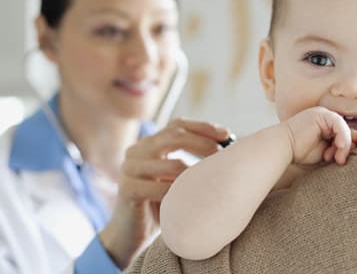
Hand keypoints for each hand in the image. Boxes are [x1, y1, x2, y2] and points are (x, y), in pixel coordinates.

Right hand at [99, 118, 229, 268]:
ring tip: (210, 181)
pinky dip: (180, 192)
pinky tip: (190, 199)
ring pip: (172, 163)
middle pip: (174, 136)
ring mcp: (129, 169)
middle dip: (203, 144)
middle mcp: (135, 151)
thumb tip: (225, 141)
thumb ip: (188, 157)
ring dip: (195, 173)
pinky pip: (162, 188)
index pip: (177, 125)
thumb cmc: (160, 203)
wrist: (131, 234)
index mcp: (147, 143)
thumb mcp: (174, 175)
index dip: (203, 127)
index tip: (226, 134)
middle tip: (222, 156)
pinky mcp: (128, 189)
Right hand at [283, 107, 356, 165]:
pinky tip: (340, 147)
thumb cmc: (299, 154)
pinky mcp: (321, 115)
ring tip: (339, 159)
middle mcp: (325, 120)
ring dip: (344, 145)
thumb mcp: (324, 153)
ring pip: (344, 128)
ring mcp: (323, 115)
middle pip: (347, 131)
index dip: (353, 145)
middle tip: (342, 161)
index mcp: (325, 128)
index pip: (345, 135)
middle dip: (348, 147)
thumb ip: (337, 150)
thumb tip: (356, 149)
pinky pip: (339, 124)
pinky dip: (343, 136)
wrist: (282, 149)